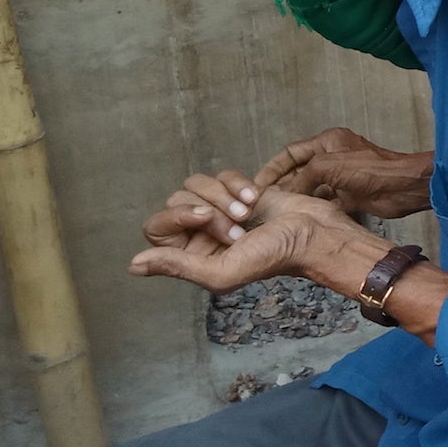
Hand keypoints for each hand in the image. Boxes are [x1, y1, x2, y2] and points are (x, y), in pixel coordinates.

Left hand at [131, 170, 370, 294]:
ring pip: (196, 183)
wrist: (313, 232)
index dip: (178, 217)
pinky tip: (258, 198)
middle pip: (175, 201)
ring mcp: (218, 209)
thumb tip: (134, 264)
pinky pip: (221, 174)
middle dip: (210, 209)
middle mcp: (198, 232)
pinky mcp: (238, 190)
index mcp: (189, 256)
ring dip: (225, 195)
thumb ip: (178, 266)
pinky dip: (239, 183)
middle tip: (238, 227)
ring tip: (249, 212)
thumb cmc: (274, 257)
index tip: (207, 218)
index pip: (156, 226)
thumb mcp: (222, 272)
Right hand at [255, 128, 432, 219]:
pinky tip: (297, 218)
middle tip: (261, 202)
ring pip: (310, 188)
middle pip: (298, 171)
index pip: (290, 153)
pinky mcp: (349, 195)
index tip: (256, 184)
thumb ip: (303, 177)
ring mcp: (340, 177)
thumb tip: (286, 193)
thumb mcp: (328, 166)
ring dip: (295, 199)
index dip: (272, 168)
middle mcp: (332, 157)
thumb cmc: (370, 169)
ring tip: (275, 213)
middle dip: (281, 185)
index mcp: (327, 141)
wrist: (402, 187)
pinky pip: (323, 201)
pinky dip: (311, 208)